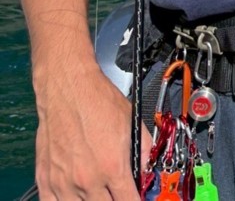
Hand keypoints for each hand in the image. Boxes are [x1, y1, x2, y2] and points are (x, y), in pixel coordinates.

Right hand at [33, 65, 151, 199]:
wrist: (68, 87)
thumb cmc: (97, 100)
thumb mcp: (132, 121)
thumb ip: (144, 149)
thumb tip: (147, 168)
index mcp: (112, 167)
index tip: (136, 198)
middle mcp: (88, 179)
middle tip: (116, 192)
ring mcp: (64, 183)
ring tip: (97, 192)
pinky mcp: (46, 179)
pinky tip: (74, 196)